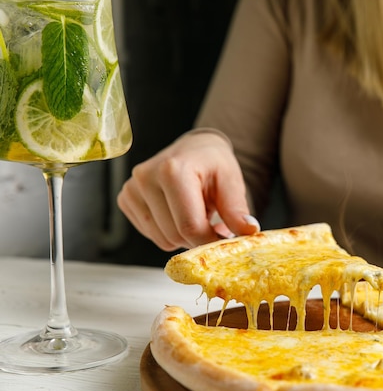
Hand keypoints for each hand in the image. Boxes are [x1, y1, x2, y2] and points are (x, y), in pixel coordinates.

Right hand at [117, 131, 259, 250]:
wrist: (195, 149)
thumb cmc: (213, 164)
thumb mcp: (232, 181)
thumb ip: (237, 209)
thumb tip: (248, 232)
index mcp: (173, 171)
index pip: (190, 226)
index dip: (210, 241)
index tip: (223, 239)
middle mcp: (146, 177)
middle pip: (175, 235)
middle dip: (198, 238)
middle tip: (213, 225)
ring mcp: (132, 188)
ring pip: (162, 239)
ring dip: (183, 236)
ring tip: (195, 213)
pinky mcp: (126, 198)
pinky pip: (151, 234)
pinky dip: (168, 231)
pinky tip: (178, 212)